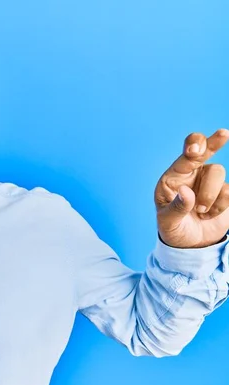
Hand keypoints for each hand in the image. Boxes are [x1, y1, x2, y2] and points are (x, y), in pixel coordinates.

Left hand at [155, 128, 228, 247]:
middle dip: (213, 141)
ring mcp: (210, 182)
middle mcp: (192, 174)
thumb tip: (186, 192)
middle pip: (206, 150)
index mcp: (173, 177)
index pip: (184, 157)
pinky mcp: (225, 193)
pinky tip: (210, 215)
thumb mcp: (167, 221)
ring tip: (200, 212)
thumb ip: (176, 207)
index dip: (193, 148)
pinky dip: (221, 205)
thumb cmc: (173, 228)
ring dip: (210, 195)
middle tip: (223, 134)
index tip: (195, 151)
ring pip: (218, 174)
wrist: (190, 244)